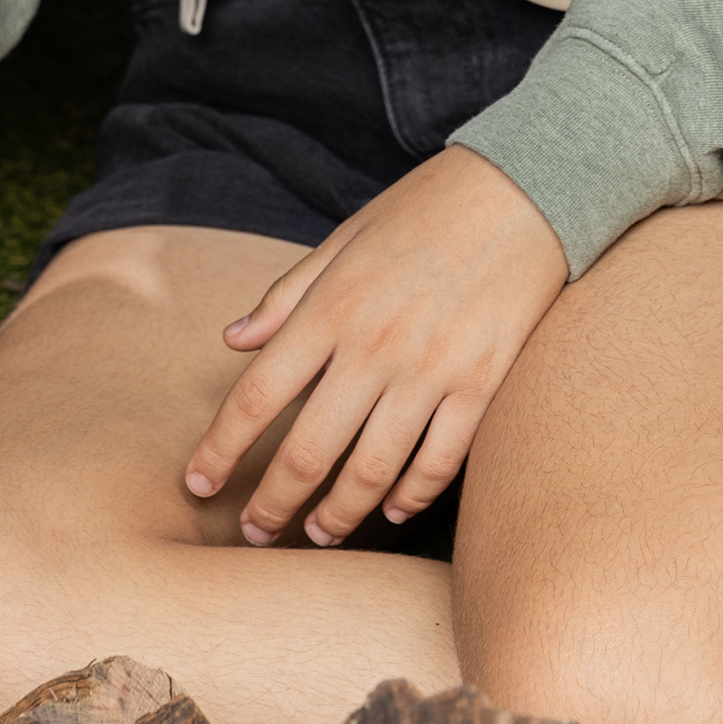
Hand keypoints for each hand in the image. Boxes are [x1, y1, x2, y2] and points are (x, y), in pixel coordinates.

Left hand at [183, 147, 568, 546]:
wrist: (524, 190)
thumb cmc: (424, 210)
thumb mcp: (343, 239)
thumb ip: (286, 296)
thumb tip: (233, 340)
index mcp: (330, 307)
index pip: (257, 395)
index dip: (221, 448)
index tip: (198, 483)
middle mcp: (374, 346)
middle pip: (308, 450)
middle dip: (273, 502)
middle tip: (254, 530)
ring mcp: (432, 371)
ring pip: (373, 471)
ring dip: (339, 514)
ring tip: (318, 533)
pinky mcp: (483, 386)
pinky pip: (440, 462)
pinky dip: (413, 496)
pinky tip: (394, 511)